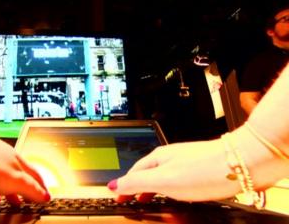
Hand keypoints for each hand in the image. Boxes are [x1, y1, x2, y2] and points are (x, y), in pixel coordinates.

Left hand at [0, 127, 49, 203]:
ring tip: (13, 201)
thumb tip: (45, 196)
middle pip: (21, 177)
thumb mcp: (13, 179)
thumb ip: (30, 187)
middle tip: (32, 201)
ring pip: (5, 178)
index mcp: (19, 163)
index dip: (42, 189)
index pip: (36, 177)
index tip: (45, 198)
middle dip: (28, 190)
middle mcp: (6, 160)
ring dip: (11, 191)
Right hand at [108, 140, 241, 202]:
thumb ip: (138, 182)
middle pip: (146, 173)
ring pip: (162, 176)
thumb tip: (115, 184)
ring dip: (152, 188)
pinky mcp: (199, 169)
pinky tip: (176, 193)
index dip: (124, 186)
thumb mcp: (164, 180)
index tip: (117, 196)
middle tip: (130, 199)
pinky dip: (169, 188)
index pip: (133, 173)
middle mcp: (170, 158)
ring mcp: (185, 162)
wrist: (242, 162)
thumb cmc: (205, 168)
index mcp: (158, 158)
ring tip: (149, 199)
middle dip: (136, 187)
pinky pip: (177, 179)